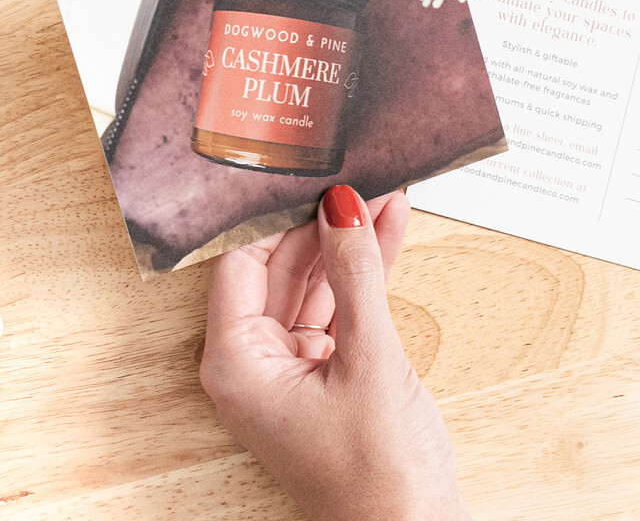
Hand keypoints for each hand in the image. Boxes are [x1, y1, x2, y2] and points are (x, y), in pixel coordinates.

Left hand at [200, 185, 471, 520]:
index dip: (279, 218)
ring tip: (384, 191)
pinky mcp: (328, 370)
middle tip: (360, 176)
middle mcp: (255, 364)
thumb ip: (355, 275)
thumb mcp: (369, 360)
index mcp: (237, 366)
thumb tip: (342, 207)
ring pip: (316, 282)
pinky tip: (389, 230)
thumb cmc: (377, 477)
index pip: (242, 263)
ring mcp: (292, 367)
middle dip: (324, 223)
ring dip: (351, 242)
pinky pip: (341, 305)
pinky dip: (365, 272)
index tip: (311, 177)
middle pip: (281, 267)